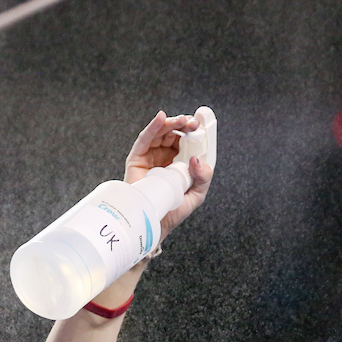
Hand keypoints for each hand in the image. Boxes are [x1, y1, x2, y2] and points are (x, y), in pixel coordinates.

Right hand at [124, 110, 213, 238]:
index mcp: (180, 162)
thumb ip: (204, 177)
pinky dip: (153, 126)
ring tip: (182, 121)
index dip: (195, 131)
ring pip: (161, 132)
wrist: (155, 223)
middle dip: (185, 126)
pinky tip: (161, 118)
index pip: (188, 141)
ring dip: (172, 123)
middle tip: (193, 124)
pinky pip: (145, 138)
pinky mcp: (137, 157)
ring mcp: (151, 156)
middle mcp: (165, 156)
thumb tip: (196, 159)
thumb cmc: (174, 211)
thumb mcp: (197, 194)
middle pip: (175, 134)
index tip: (202, 124)